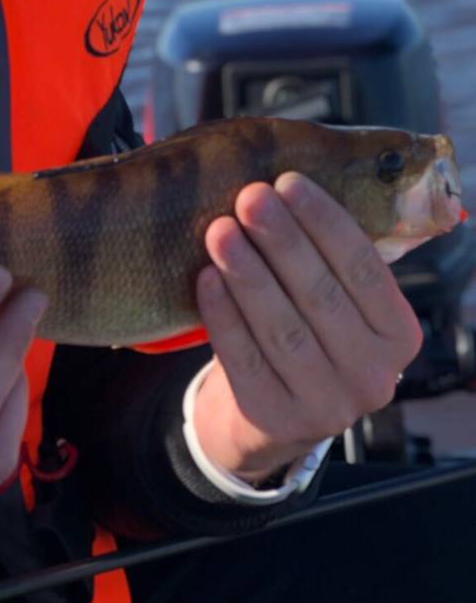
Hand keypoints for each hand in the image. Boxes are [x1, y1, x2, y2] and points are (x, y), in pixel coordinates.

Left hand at [192, 173, 421, 483]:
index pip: (364, 269)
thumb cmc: (300, 341)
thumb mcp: (331, 310)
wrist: (267, 420)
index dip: (326, 223)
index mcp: (397, 335)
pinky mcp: (276, 420)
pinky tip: (206, 278)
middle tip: (248, 198)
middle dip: (282, 240)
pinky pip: (244, 359)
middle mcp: (372, 375)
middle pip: (321, 296)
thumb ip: (323, 266)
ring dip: (248, 273)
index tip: (288, 182)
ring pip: (281, 328)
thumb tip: (281, 191)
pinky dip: (223, 315)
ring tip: (219, 231)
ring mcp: (327, 404)